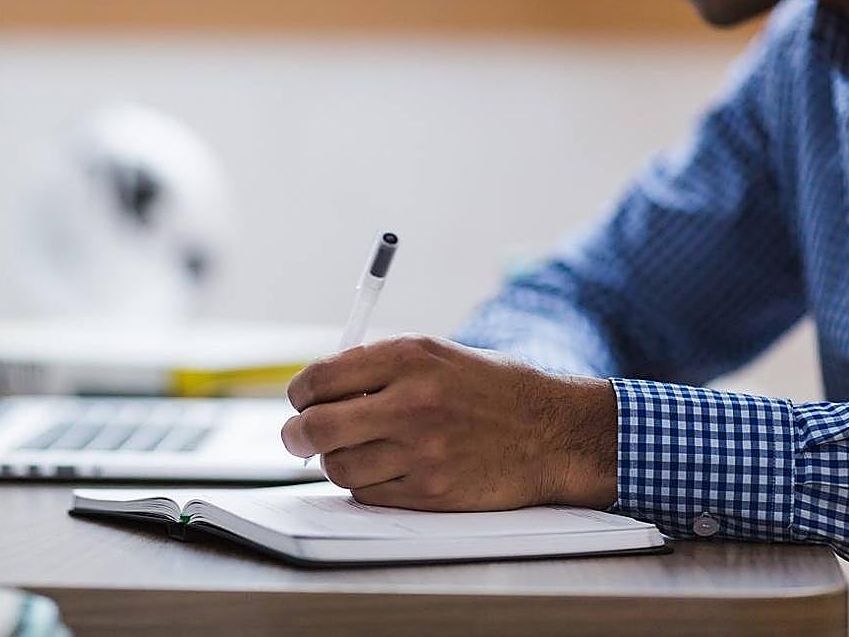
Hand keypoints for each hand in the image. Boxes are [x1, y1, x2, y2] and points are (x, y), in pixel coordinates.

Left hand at [281, 335, 616, 510]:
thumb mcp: (435, 355)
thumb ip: (376, 368)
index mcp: (408, 357)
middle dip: (296, 435)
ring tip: (351, 451)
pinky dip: (364, 485)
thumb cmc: (489, 390)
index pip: (320, 378)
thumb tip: (315, 391)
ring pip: (337, 467)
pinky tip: (383, 469)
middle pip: (316, 427)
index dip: (299, 394)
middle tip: (297, 437)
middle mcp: (411, 402)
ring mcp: (421, 451)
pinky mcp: (430, 492)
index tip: (300, 400)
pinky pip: (368, 494)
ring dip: (333, 461)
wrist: (552, 432)